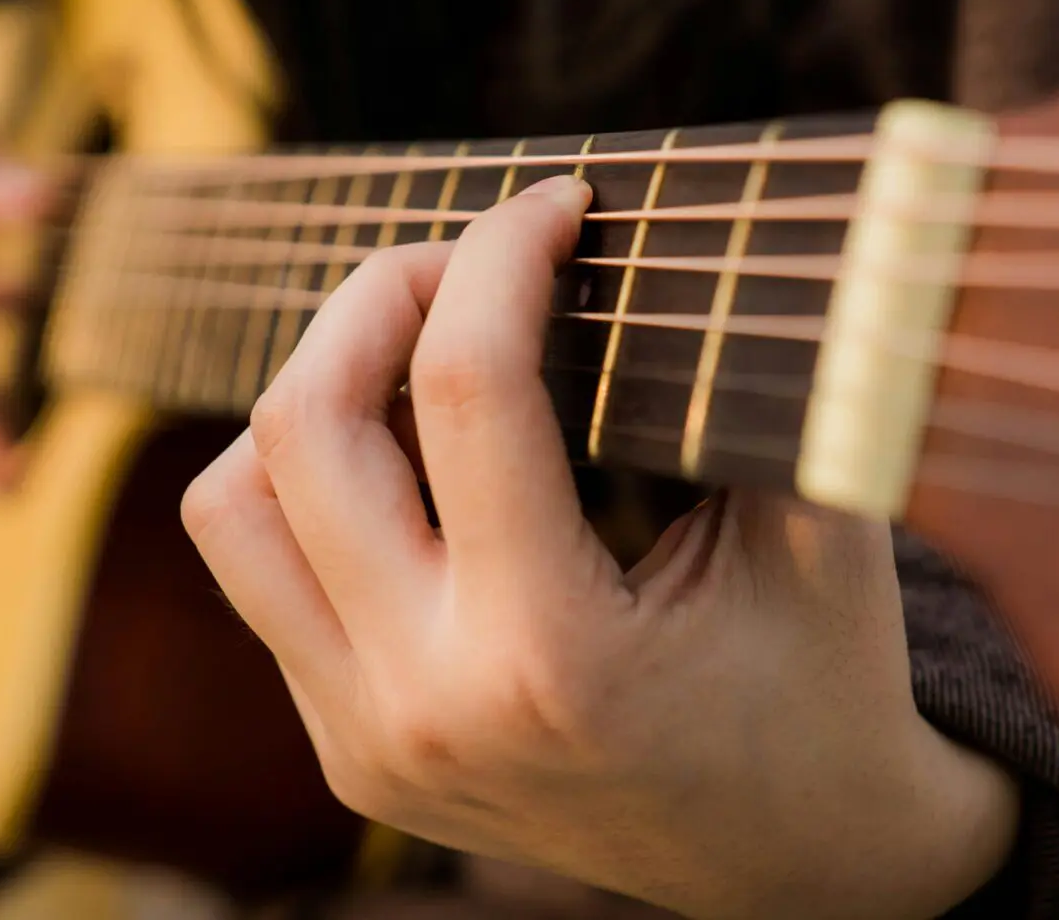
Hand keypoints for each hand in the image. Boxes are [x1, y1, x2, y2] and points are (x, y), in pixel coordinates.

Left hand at [183, 176, 1019, 917]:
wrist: (797, 866)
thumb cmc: (826, 688)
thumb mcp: (824, 534)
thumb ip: (756, 388)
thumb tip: (690, 235)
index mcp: (552, 655)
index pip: (466, 387)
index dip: (502, 253)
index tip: (556, 204)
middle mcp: (425, 707)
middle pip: (304, 428)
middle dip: (379, 293)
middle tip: (469, 258)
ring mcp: (368, 741)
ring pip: (232, 507)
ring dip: (310, 396)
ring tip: (415, 355)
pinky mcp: (348, 753)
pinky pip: (264, 579)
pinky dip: (317, 489)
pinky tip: (418, 462)